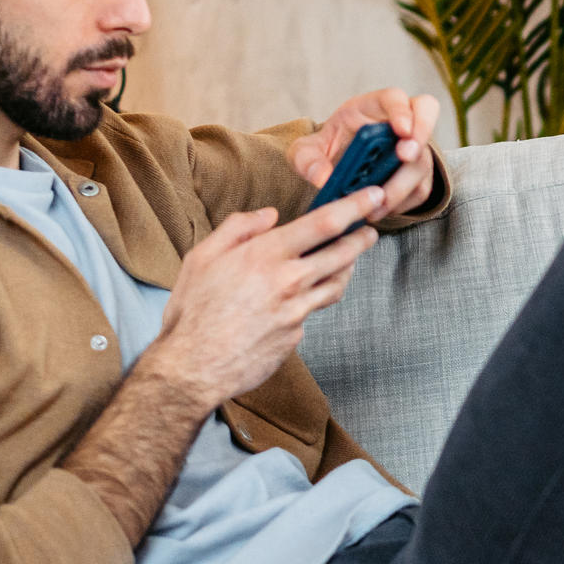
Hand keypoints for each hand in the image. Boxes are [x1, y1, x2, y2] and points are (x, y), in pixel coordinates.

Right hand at [141, 191, 381, 406]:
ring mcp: (296, 311)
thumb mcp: (202, 257)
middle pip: (343, 254)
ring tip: (346, 260)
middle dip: (361, 239)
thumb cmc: (193, 311)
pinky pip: (311, 312)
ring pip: (336, 284)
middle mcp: (288, 282)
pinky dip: (311, 301)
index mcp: (266, 255)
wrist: (192, 367)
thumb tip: (270, 215)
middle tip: (368, 231)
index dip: (354, 206)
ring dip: (346, 269)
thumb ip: (238, 228)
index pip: (324, 223)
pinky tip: (301, 298)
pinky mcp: (296, 336)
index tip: (372, 196)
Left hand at [290, 90, 440, 221]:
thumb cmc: (329, 148)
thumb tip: (323, 178)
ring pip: (421, 164)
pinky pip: (420, 190)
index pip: (396, 98)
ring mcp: (414, 150)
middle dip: (418, 141)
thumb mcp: (306, 150)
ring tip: (375, 203)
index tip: (401, 130)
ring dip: (401, 185)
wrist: (340, 167)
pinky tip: (378, 210)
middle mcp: (400, 124)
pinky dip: (401, 203)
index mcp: (373, 107)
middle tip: (404, 157)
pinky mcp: (418, 177)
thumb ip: (307, 159)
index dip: (403, 112)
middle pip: (424, 122)